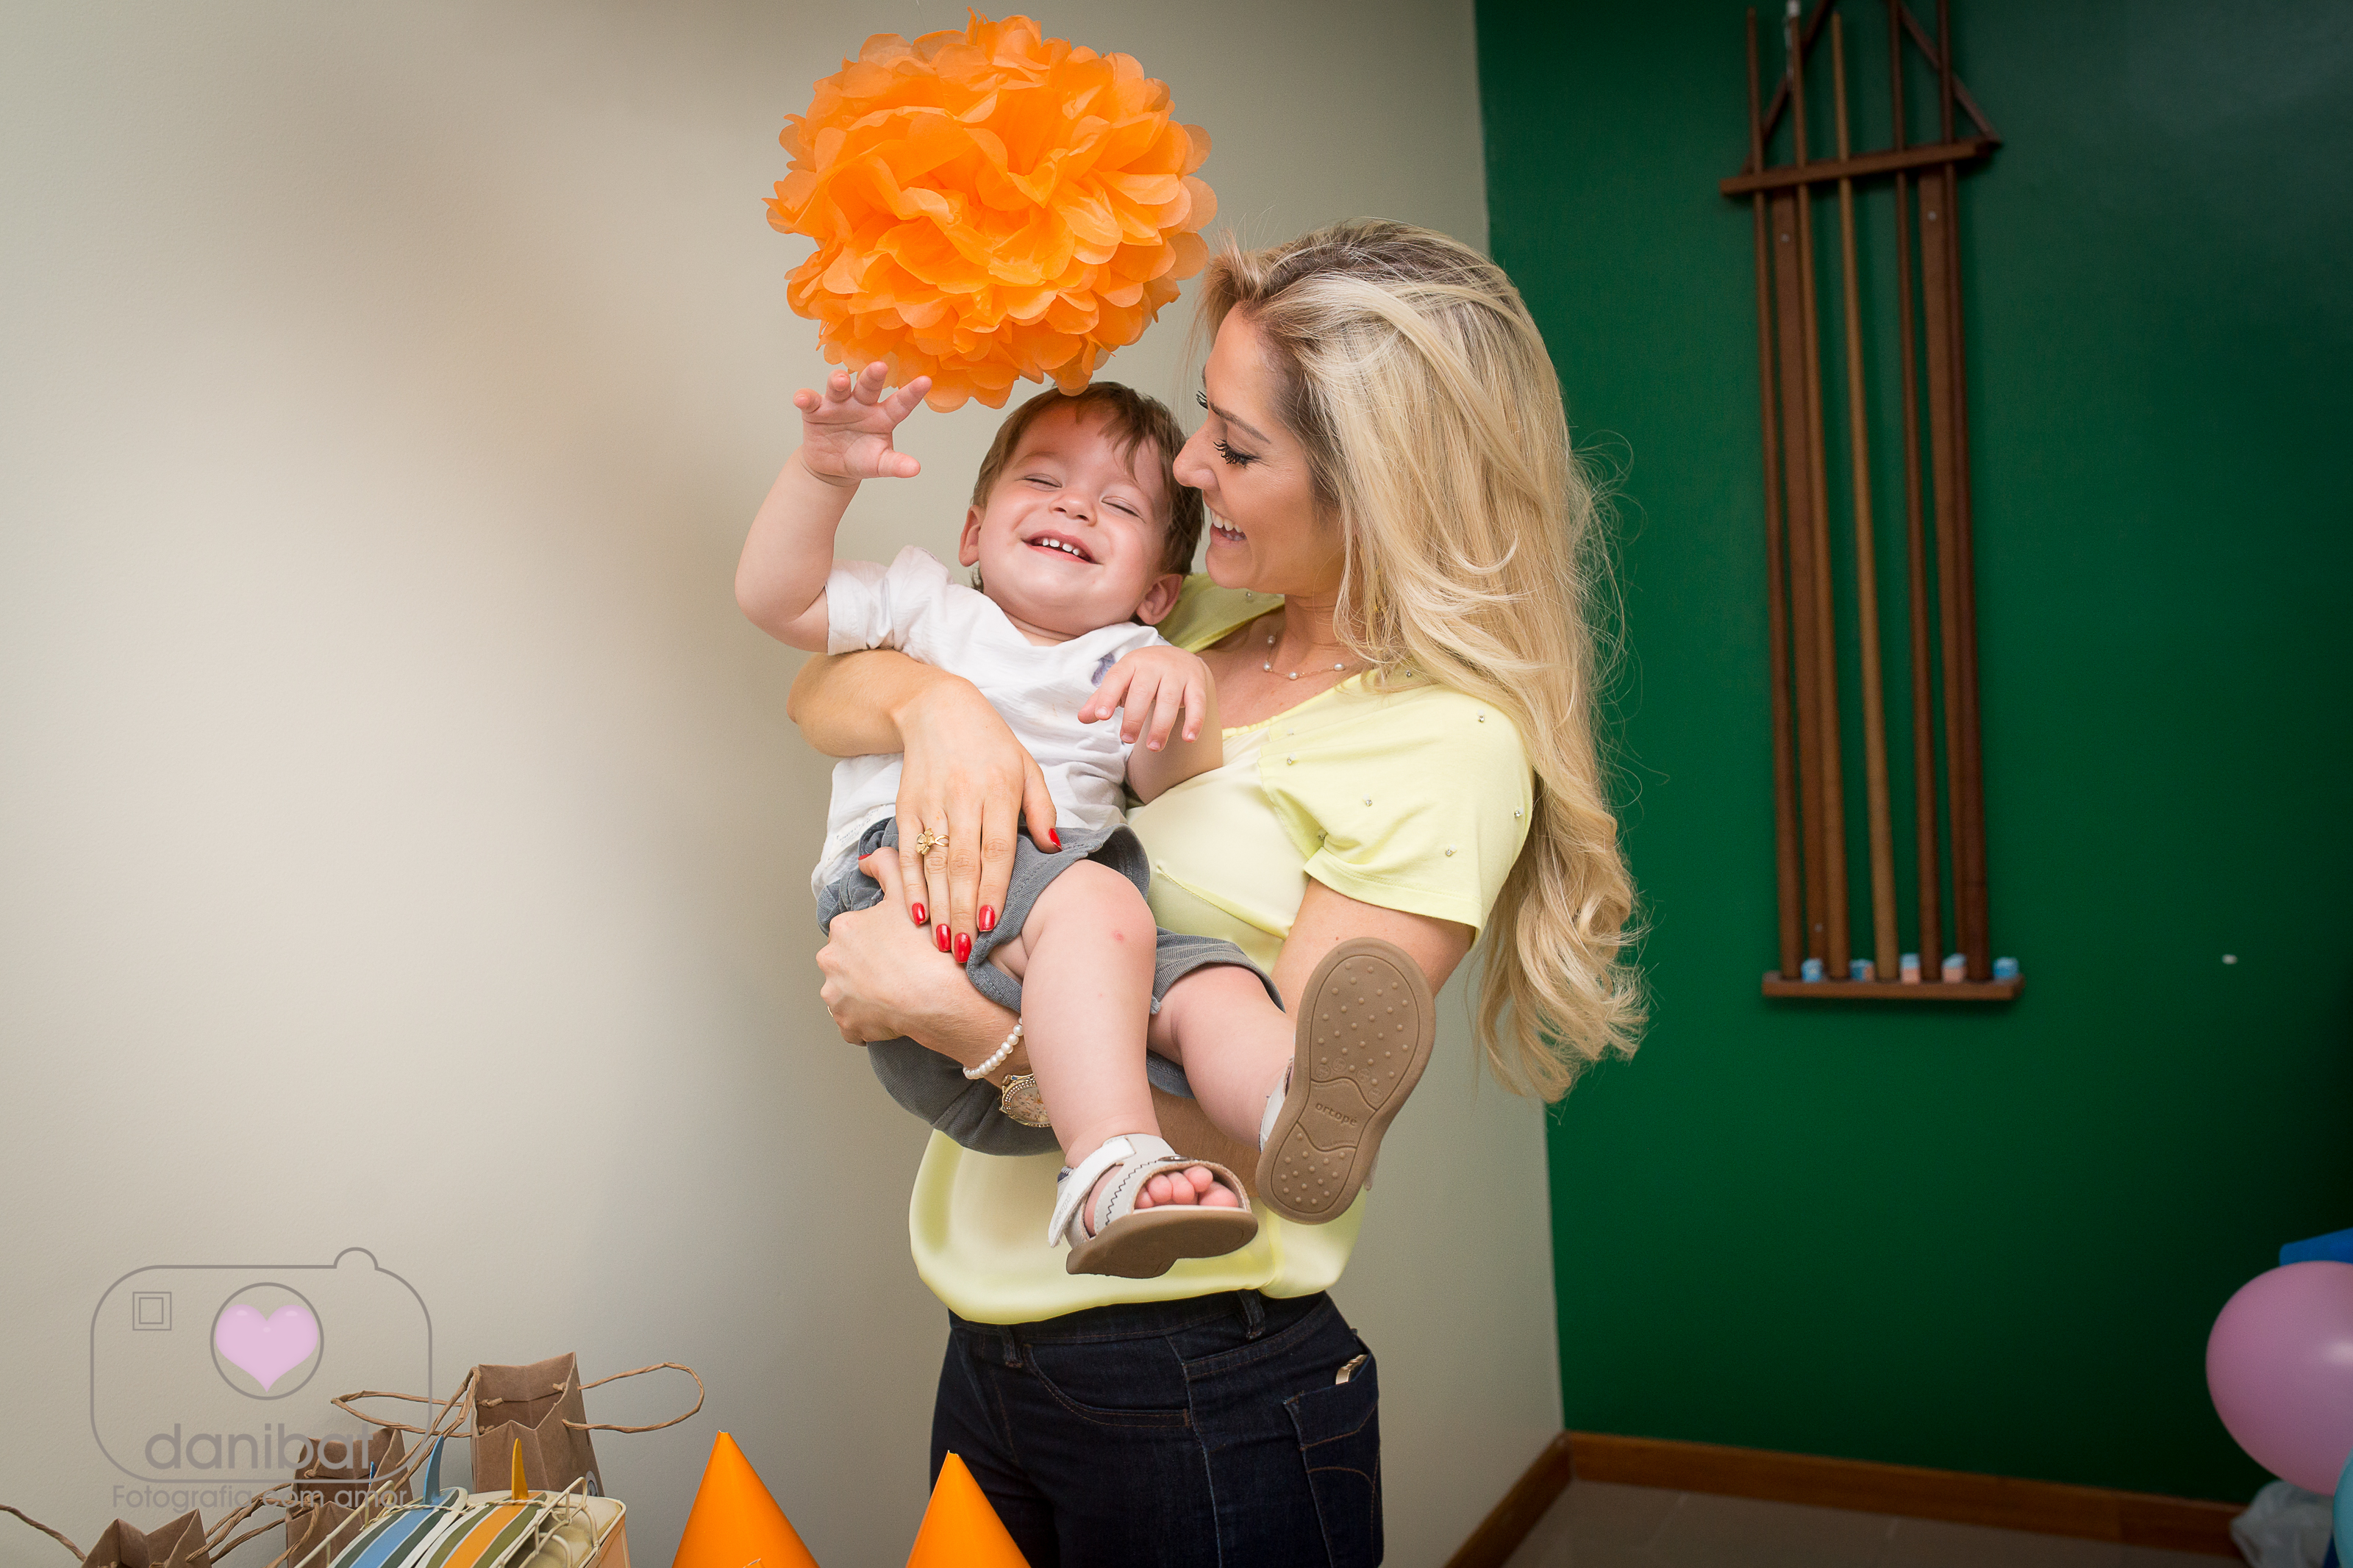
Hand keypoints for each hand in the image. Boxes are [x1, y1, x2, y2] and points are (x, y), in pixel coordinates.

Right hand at [795, 362, 932, 485]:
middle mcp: (862, 404)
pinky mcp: (815, 410)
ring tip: (841, 380)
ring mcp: (838, 404)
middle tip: (879, 367)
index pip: (901, 403)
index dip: (912, 393)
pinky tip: (802, 398)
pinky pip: (810, 400)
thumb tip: (914, 469)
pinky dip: (805, 398)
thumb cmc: (861, 459)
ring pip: (839, 387)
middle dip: (873, 376)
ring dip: (839, 382)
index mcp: (883, 416)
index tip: (926, 381)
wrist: (832, 468)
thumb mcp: (880, 464)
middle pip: (868, 386)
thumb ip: (896, 464)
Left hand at [816, 852, 971, 1046]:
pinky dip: (867, 1020)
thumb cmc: (928, 947)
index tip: (899, 948)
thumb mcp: (910, 893)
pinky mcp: (845, 1024)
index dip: (879, 940)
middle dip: (866, 968)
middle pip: (847, 963)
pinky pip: (852, 1022)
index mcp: (843, 927)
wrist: (942, 998)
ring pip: (847, 993)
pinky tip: (891, 1013)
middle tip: (900, 970)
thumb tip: (866, 859)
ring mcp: (835, 996)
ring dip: (865, 994)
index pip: (855, 934)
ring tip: (897, 993)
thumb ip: (887, 866)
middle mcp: (830, 960)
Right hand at [893, 674, 1059, 960]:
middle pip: (962, 864)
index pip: (996, 849)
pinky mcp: (906, 808)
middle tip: (967, 952)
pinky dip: (909, 885)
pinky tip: (917, 914)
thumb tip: (1055, 848)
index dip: (993, 889)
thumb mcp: (1026, 767)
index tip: (992, 924)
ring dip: (938, 906)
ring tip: (945, 943)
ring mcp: (930, 804)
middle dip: (964, 911)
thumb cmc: (991, 745)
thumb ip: (1041, 809)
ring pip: (933, 863)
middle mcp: (962, 799)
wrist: (937, 710)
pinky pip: (907, 852)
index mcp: (998, 791)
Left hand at [1079, 646, 1213, 750]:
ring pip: (1169, 699)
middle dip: (1134, 717)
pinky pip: (1197, 702)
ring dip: (1161, 726)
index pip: (1116, 678)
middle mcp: (1154, 665)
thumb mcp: (1121, 682)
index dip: (1107, 697)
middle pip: (1143, 691)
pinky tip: (1188, 738)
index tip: (1101, 717)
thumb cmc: (1142, 675)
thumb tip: (1082, 718)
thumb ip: (1102, 700)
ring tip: (1153, 747)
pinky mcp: (1196, 683)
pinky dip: (1194, 721)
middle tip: (1128, 739)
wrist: (1178, 657)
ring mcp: (1177, 673)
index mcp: (1130, 664)